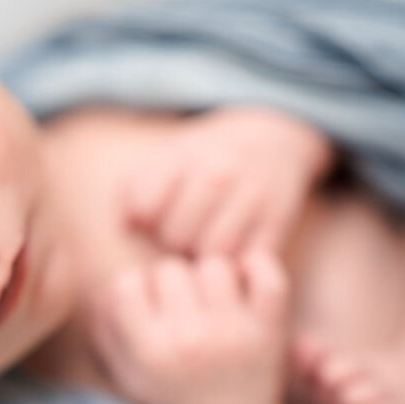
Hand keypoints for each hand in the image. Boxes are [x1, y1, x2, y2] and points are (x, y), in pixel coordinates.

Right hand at [88, 252, 289, 403]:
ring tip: (214, 303)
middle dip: (175, 285)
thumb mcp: (129, 376)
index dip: (138, 290)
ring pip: (214, 266)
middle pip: (171, 269)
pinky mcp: (268, 330)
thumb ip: (107, 332)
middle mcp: (190, 340)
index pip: (128, 284)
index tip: (150, 307)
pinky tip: (246, 283)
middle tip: (184, 308)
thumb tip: (105, 288)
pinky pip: (267, 273)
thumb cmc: (175, 398)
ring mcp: (232, 333)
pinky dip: (259, 267)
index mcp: (150, 353)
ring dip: (213, 278)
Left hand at [122, 106, 334, 256]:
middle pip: (175, 235)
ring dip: (201, 257)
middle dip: (171, 242)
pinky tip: (227, 252)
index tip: (153, 217)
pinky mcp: (277, 221)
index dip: (142, 221)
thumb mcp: (168, 156)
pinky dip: (232, 265)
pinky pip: (244, 260)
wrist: (273, 138)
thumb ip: (135, 186)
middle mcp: (218, 172)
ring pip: (210, 253)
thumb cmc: (207, 157)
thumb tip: (128, 225)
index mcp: (184, 154)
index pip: (142, 207)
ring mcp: (251, 196)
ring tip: (201, 245)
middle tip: (180, 235)